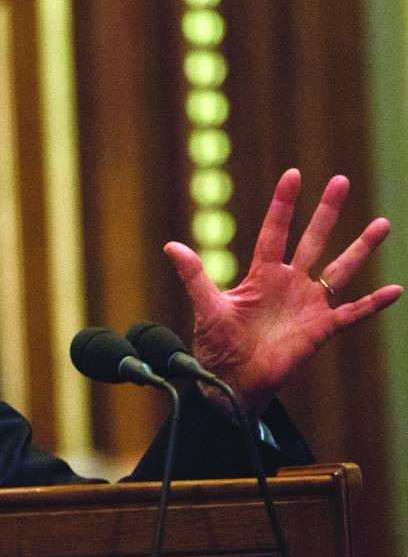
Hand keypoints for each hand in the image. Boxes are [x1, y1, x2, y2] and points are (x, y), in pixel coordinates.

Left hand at [163, 169, 401, 415]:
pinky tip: (395, 290)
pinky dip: (372, 303)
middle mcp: (289, 283)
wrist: (232, 381)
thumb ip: (194, 276)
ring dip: (360, 248)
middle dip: (326, 211)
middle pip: (313, 240)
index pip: (275, 231)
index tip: (292, 175)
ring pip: (340, 270)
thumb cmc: (217, 345)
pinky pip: (352, 313)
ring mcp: (308, 305)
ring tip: (382, 224)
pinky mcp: (321, 329)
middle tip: (340, 180)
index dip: (283, 204)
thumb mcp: (207, 307)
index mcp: (262, 274)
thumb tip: (170, 246)